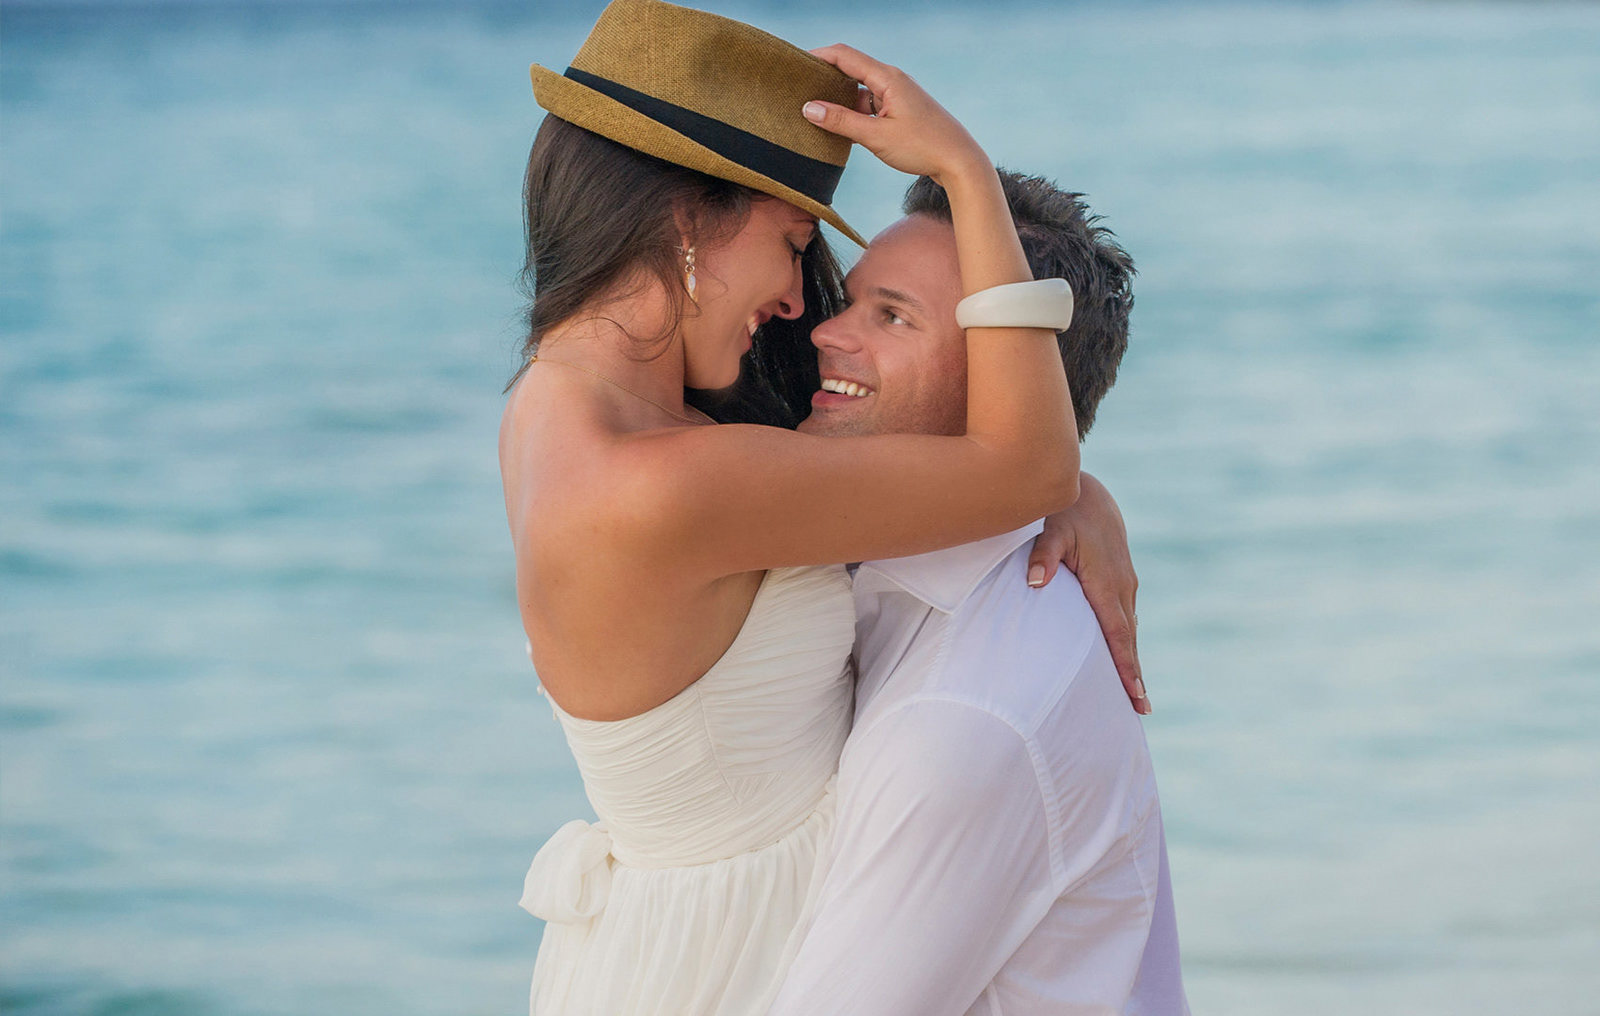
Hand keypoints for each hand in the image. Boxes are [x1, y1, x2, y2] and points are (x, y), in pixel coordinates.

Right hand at [804, 44, 986, 184]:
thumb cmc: (923, 147)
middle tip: (799, 90)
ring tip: (814, 114)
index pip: (844, 56)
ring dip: (839, 101)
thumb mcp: (876, 136)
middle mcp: (891, 80)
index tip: (795, 64)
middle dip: (824, 78)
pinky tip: (840, 129)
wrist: (959, 161)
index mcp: (887, 78)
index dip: (817, 56)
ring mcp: (896, 95)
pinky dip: (854, 113)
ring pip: (859, 91)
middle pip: (850, 70)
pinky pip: (869, 105)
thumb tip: (809, 108)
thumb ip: (841, 122)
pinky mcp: (899, 111)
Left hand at [1027, 473, 1147, 714]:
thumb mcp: (1049, 529)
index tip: (1135, 694)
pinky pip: (1125, 616)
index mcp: (1105, 580)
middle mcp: (1121, 585)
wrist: (1089, 491)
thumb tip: (1034, 581)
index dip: (1125, 664)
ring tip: (1135, 695)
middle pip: (1128, 638)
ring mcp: (1125, 582)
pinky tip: (1124, 657)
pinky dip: (1127, 640)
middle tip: (1140, 710)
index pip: (1117, 632)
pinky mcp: (1121, 578)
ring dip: (1132, 659)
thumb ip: (1042, 555)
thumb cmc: (1064, 511)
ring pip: (1129, 628)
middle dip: (1134, 674)